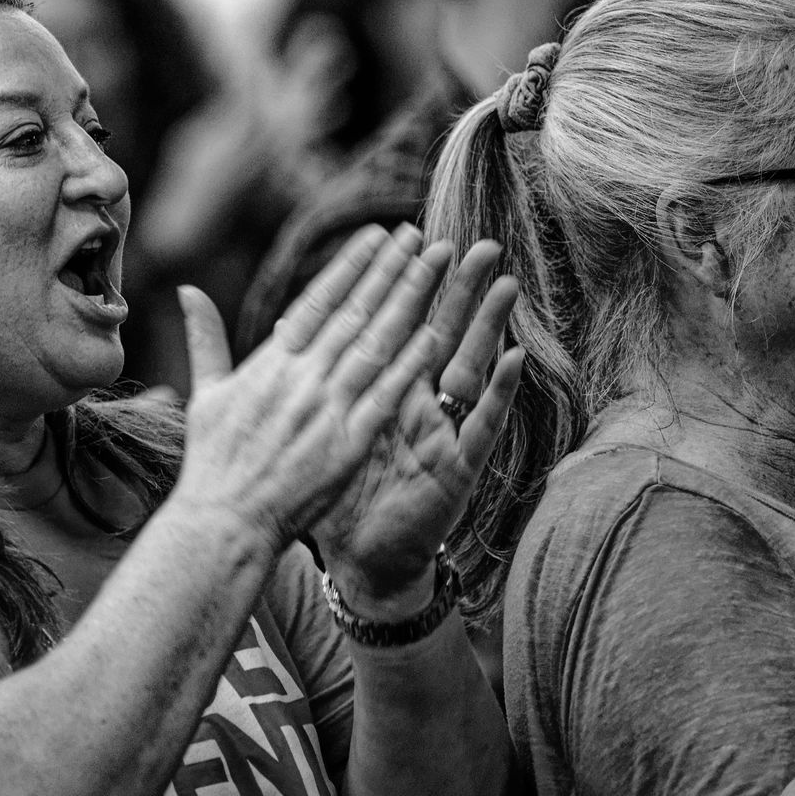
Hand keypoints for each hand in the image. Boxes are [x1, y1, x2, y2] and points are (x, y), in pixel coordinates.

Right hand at [174, 225, 466, 552]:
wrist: (226, 522)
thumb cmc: (212, 462)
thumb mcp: (205, 393)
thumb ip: (205, 338)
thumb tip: (187, 290)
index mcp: (269, 364)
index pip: (317, 301)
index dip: (350, 266)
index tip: (376, 236)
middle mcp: (301, 379)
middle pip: (355, 313)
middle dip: (389, 271)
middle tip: (418, 236)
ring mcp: (327, 410)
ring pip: (376, 344)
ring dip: (408, 302)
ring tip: (433, 269)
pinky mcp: (349, 444)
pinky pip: (387, 395)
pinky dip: (410, 364)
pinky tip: (434, 333)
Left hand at [312, 240, 523, 614]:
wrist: (363, 559)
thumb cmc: (339, 494)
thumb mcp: (316, 430)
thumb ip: (299, 379)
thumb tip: (278, 327)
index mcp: (380, 390)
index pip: (394, 328)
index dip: (403, 287)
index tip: (412, 236)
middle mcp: (418, 403)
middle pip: (440, 337)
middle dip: (457, 293)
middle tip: (476, 244)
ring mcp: (443, 431)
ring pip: (470, 369)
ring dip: (489, 328)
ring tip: (504, 284)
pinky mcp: (458, 466)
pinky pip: (484, 425)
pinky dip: (501, 393)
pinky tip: (516, 359)